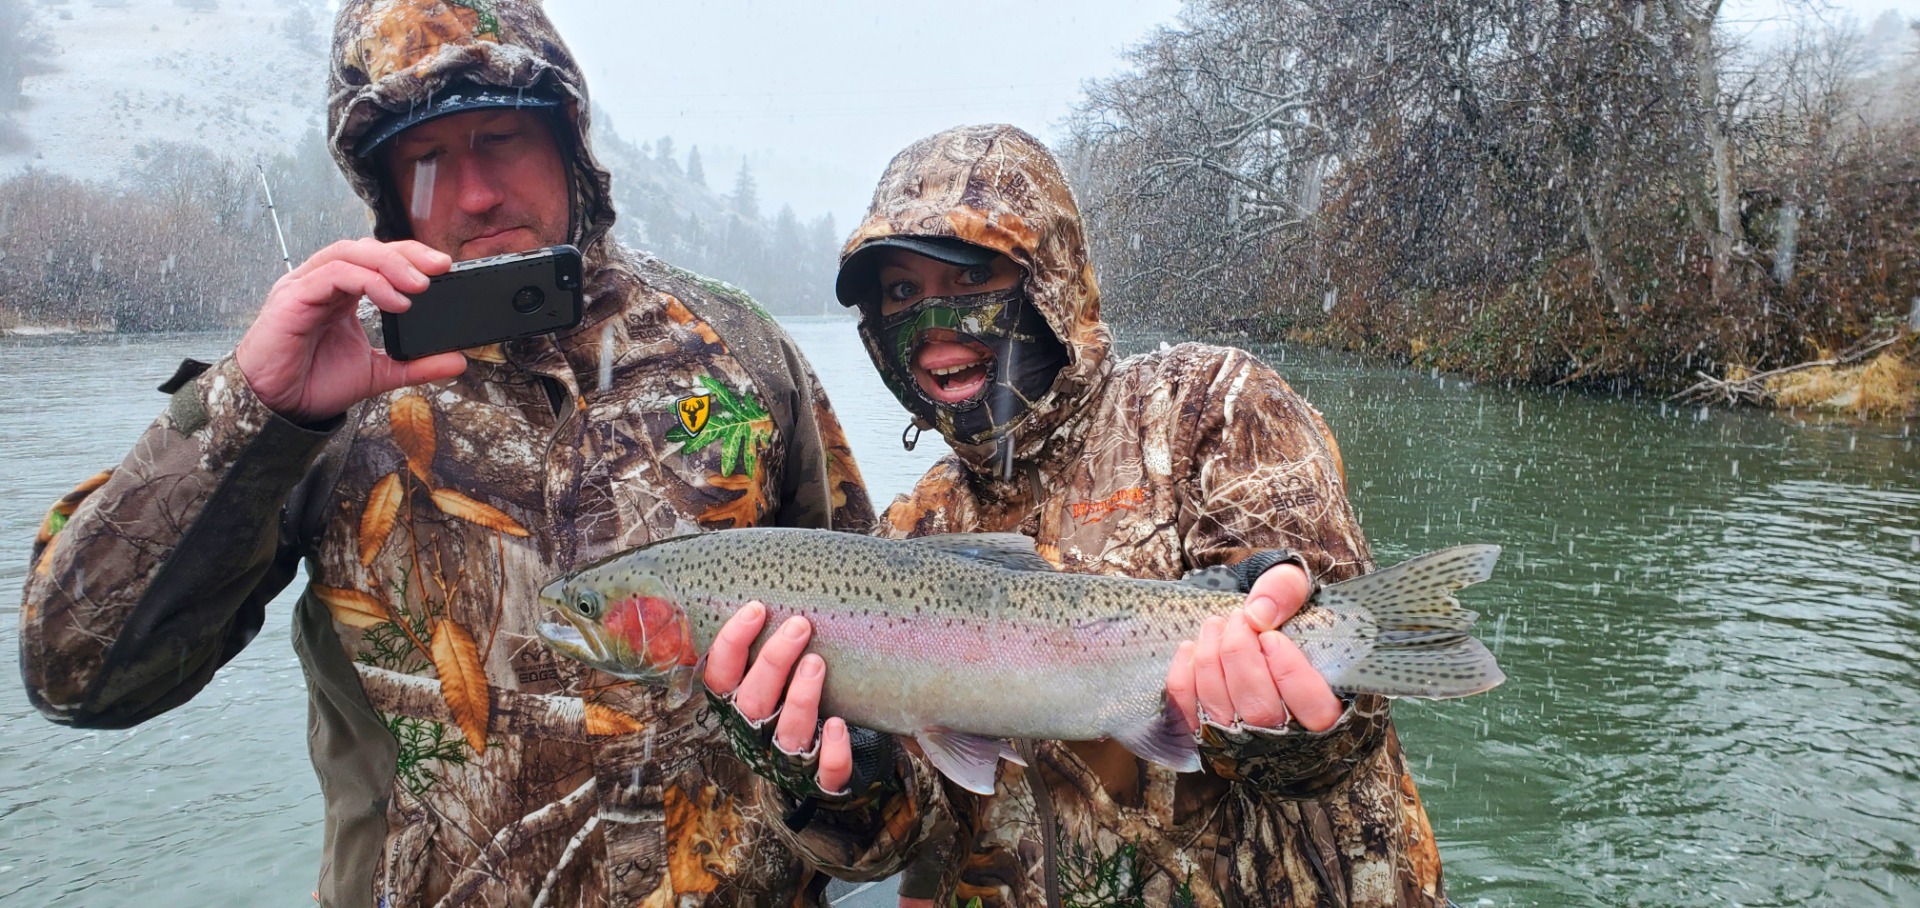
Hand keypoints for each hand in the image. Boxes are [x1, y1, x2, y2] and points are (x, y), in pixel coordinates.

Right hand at [235, 239, 466, 422]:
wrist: (277, 407)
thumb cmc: (314, 383)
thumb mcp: (378, 372)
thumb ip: (416, 365)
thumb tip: (457, 361)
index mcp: (341, 292)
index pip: (377, 258)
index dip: (410, 256)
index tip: (444, 267)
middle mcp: (322, 282)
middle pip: (365, 248)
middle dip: (405, 254)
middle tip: (439, 268)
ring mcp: (304, 286)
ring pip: (348, 253)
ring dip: (389, 265)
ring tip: (418, 286)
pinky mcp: (291, 298)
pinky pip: (331, 275)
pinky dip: (365, 281)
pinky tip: (392, 300)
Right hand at [703, 601, 852, 793]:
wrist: (826, 769)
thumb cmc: (795, 704)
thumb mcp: (776, 677)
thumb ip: (770, 648)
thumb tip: (786, 581)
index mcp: (738, 707)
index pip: (720, 676)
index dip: (732, 643)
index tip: (757, 608)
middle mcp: (756, 735)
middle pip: (754, 701)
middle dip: (773, 661)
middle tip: (799, 626)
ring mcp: (788, 762)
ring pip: (787, 734)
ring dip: (801, 697)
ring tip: (817, 663)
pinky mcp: (821, 783)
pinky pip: (824, 773)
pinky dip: (832, 752)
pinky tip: (838, 725)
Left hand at [1166, 563, 1343, 732]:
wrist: (1257, 620)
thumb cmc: (1284, 611)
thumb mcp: (1297, 587)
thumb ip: (1287, 589)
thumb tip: (1258, 613)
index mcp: (1324, 710)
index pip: (1315, 710)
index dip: (1290, 673)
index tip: (1271, 637)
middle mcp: (1285, 735)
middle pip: (1260, 710)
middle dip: (1240, 657)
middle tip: (1237, 620)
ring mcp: (1242, 741)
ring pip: (1222, 712)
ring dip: (1211, 661)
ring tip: (1215, 625)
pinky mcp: (1206, 734)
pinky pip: (1188, 714)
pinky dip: (1184, 679)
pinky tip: (1191, 648)